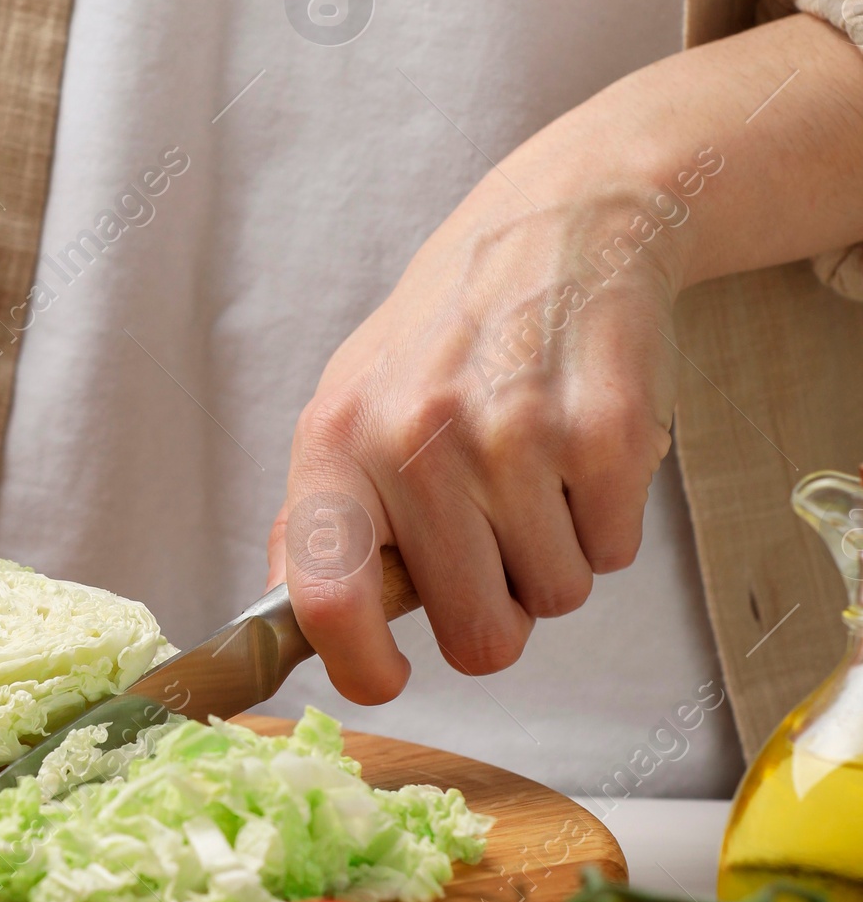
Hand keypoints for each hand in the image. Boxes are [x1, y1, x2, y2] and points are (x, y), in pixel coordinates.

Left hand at [268, 176, 680, 705]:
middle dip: (497, 608)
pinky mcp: (606, 434)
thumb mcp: (352, 398)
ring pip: (555, 600)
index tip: (386, 677)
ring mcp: (515, 436)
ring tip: (537, 466)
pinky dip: (607, 518)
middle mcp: (416, 437)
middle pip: (477, 636)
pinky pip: (615, 555)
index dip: (358, 667)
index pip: (324, 598)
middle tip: (494, 529)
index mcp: (337, 436)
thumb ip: (318, 515)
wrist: (560, 225)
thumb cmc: (449, 333)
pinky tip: (580, 444)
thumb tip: (287, 618)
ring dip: (556, 555)